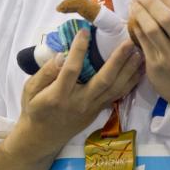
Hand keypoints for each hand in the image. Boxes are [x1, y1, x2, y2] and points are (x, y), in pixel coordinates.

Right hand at [0, 29, 142, 169]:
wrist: (42, 138)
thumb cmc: (35, 109)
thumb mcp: (30, 90)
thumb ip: (45, 73)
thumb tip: (61, 56)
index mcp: (58, 95)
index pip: (71, 70)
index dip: (78, 50)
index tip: (85, 31)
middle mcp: (80, 102)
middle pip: (103, 81)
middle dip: (118, 60)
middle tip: (128, 42)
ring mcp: (92, 108)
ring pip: (115, 89)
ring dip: (129, 70)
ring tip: (139, 51)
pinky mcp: (99, 111)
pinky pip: (118, 96)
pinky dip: (130, 82)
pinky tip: (139, 69)